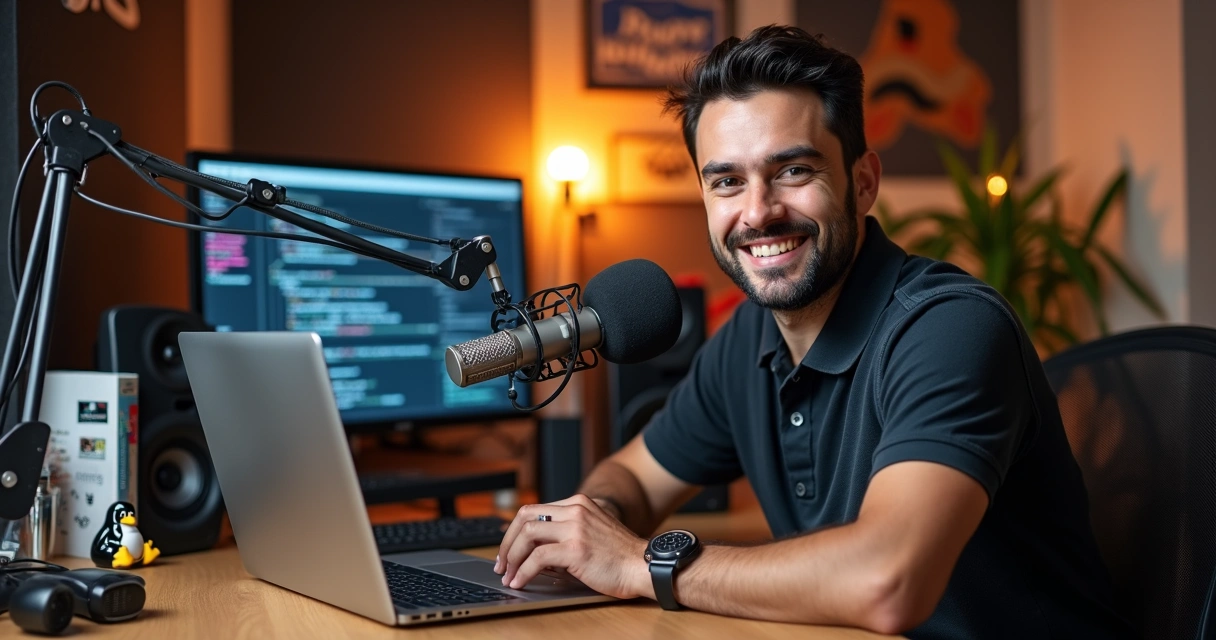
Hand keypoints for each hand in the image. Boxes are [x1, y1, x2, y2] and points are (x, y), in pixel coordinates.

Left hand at [494, 494, 651, 599]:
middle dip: (506, 542)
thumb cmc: (620, 557)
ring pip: (527, 535)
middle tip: (501, 563)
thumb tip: (534, 551)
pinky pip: (537, 557)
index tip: (508, 550)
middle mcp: (575, 510)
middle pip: (524, 517)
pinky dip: (523, 571)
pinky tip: (520, 582)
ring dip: (511, 557)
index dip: (514, 531)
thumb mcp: (591, 532)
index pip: (534, 511)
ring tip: (508, 575)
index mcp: (578, 503)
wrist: (643, 566)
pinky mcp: (575, 548)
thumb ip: (566, 533)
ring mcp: (575, 527)